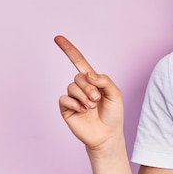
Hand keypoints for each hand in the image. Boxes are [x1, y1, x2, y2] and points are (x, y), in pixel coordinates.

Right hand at [54, 36, 123, 151]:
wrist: (107, 135)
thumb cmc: (113, 114)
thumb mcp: (115, 94)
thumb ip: (104, 81)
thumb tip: (88, 74)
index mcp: (93, 81)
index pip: (79, 62)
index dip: (69, 50)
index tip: (57, 38)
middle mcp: (81, 87)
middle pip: (79, 76)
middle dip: (89, 87)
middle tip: (97, 100)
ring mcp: (73, 97)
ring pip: (72, 86)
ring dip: (84, 97)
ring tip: (91, 107)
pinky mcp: (66, 108)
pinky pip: (64, 98)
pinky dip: (75, 104)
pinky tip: (82, 111)